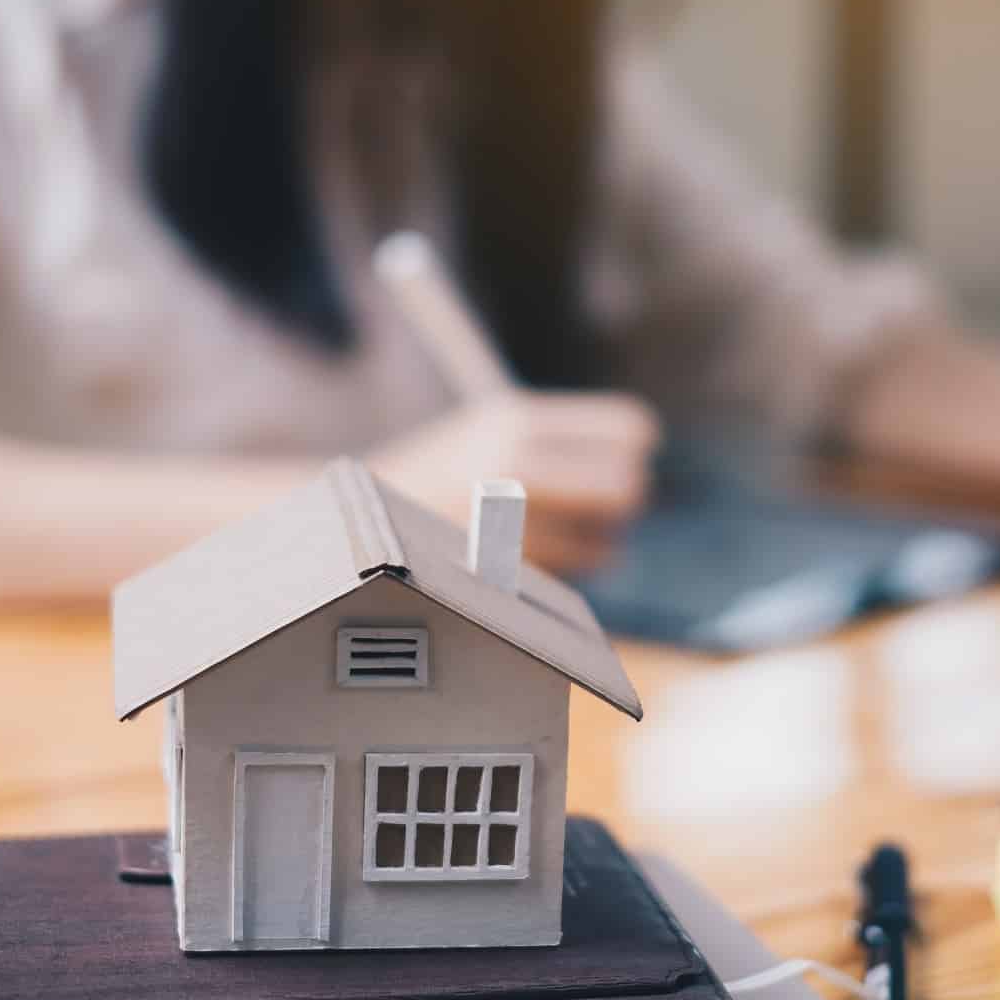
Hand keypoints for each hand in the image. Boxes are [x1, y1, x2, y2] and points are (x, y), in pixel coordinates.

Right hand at [371, 391, 660, 573]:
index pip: (630, 430)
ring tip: (545, 534)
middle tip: (595, 507)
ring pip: (606, 544)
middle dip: (621, 502)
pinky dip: (561, 575)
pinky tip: (523, 559)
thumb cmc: (439, 480)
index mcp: (514, 420)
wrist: (356, 530)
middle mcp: (511, 466)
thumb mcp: (489, 433)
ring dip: (592, 545)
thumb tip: (643, 456)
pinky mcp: (497, 575)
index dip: (632, 450)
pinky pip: (570, 579)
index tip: (617, 461)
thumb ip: (558, 442)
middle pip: (627, 487)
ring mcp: (504, 523)